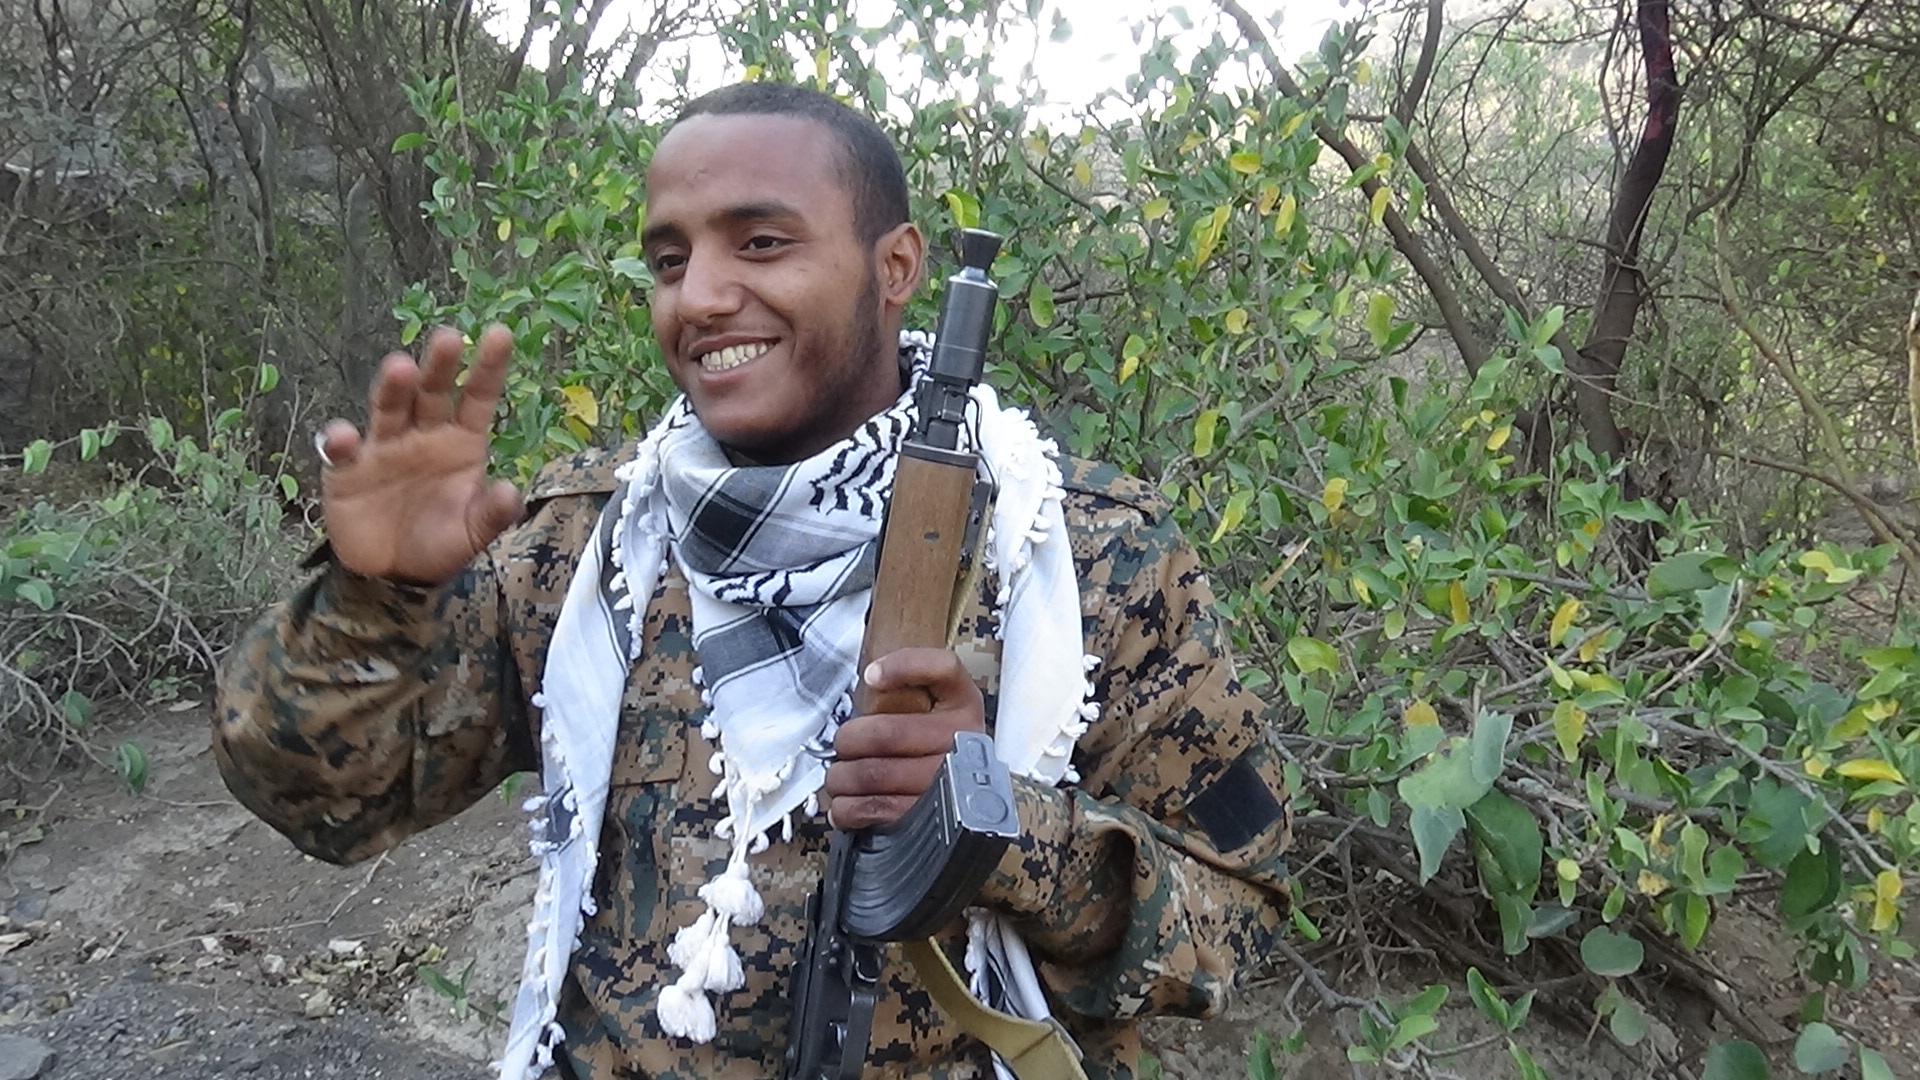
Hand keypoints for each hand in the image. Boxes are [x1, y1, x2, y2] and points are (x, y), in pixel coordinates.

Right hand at [316, 326, 523, 585]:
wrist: (393, 575)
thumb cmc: (440, 544)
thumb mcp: (472, 534)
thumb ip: (491, 514)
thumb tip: (509, 492)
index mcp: (461, 443)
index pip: (477, 399)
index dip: (488, 368)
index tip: (501, 334)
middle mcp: (423, 435)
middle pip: (432, 392)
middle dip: (439, 365)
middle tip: (449, 337)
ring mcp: (384, 446)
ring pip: (389, 408)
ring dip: (393, 388)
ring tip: (401, 368)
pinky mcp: (348, 468)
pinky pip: (344, 450)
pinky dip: (342, 440)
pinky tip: (345, 438)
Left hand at [824, 648, 986, 829]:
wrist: (961, 790)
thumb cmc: (932, 739)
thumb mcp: (932, 702)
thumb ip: (906, 684)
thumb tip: (868, 680)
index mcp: (963, 702)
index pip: (944, 669)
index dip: (903, 667)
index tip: (871, 676)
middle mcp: (962, 739)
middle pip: (887, 733)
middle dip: (848, 740)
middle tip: (842, 744)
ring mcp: (950, 780)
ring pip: (875, 774)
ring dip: (842, 777)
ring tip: (839, 776)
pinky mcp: (931, 816)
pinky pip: (877, 809)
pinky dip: (848, 808)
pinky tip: (845, 804)